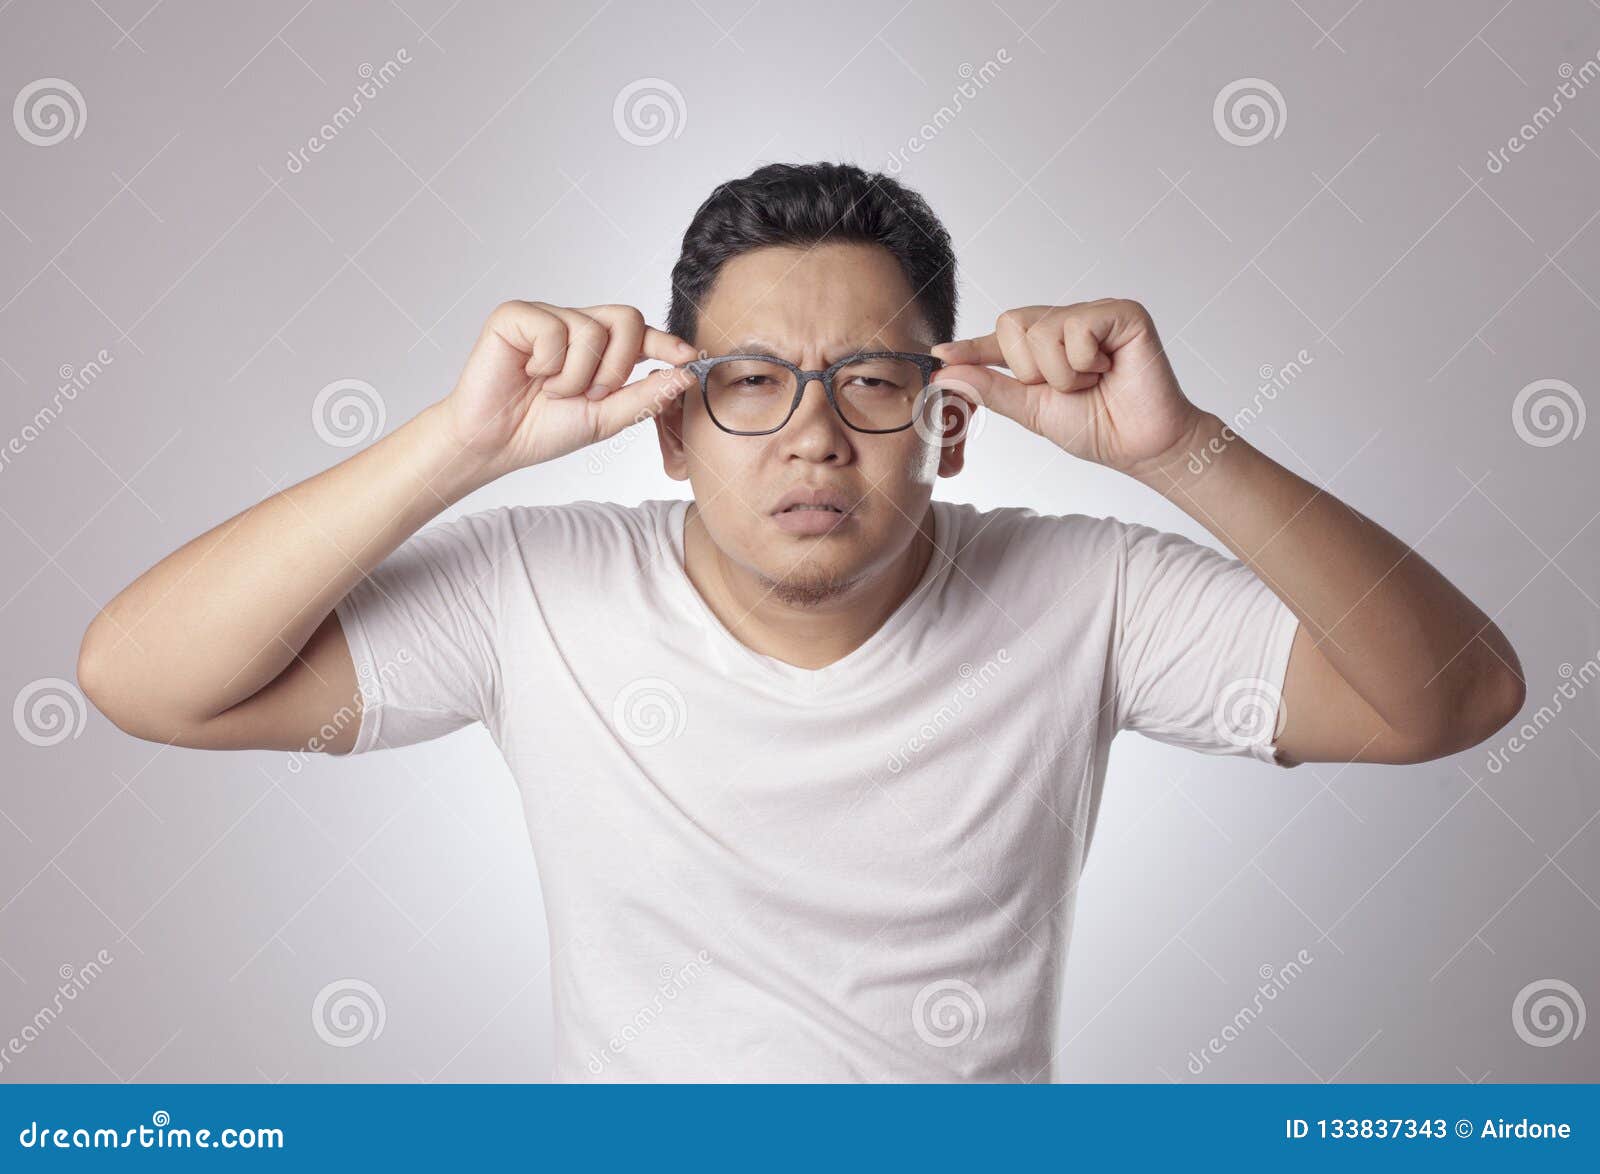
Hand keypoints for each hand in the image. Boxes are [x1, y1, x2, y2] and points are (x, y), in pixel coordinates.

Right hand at [441, 300, 698, 474]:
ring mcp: (546, 317)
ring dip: (576, 375)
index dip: (666, 342)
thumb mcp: (606, 418)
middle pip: (625, 319)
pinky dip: (547, 363)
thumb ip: (645, 396)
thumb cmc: (543, 429)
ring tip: (552, 391)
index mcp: (598, 348)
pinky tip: (528, 373)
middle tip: (593, 395)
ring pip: (590, 329)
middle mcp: (575, 325)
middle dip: (617, 366)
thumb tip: (686, 374)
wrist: (495, 443)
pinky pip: (553, 329)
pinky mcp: (516, 316)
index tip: (689, 358)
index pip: (641, 332)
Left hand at [931, 299, 1208, 477]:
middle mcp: (1068, 321)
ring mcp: (1095, 314)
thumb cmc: (1096, 427)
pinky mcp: (1123, 313)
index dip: (972, 348)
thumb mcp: (1032, 410)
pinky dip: (1085, 362)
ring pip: (1043, 330)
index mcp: (1046, 344)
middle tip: (1068, 387)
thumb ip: (992, 388)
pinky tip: (1109, 370)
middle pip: (1014, 325)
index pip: (999, 337)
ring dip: (1062, 373)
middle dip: (1032, 371)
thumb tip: (945, 372)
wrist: (1141, 446)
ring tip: (1092, 381)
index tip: (940, 355)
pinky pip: (1077, 328)